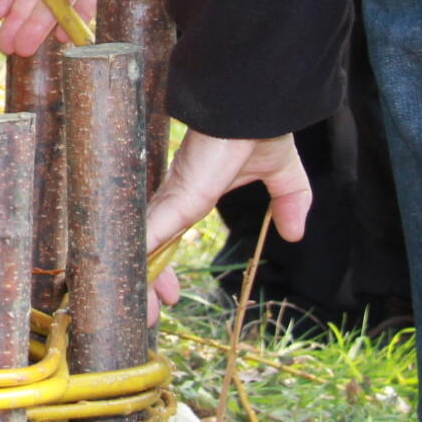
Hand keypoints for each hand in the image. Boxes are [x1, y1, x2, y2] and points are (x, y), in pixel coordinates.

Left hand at [144, 130, 312, 311]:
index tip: (171, 296)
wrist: (257, 105)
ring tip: (136, 317)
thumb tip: (295, 233)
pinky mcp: (178, 195)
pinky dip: (140, 257)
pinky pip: (152, 232)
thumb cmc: (262, 125)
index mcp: (191, 191)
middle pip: (150, 247)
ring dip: (139, 282)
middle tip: (145, 317)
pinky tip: (126, 280)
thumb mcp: (281, 174)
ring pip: (147, 247)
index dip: (163, 265)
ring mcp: (173, 196)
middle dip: (146, 282)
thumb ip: (287, 201)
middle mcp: (175, 195)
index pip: (168, 235)